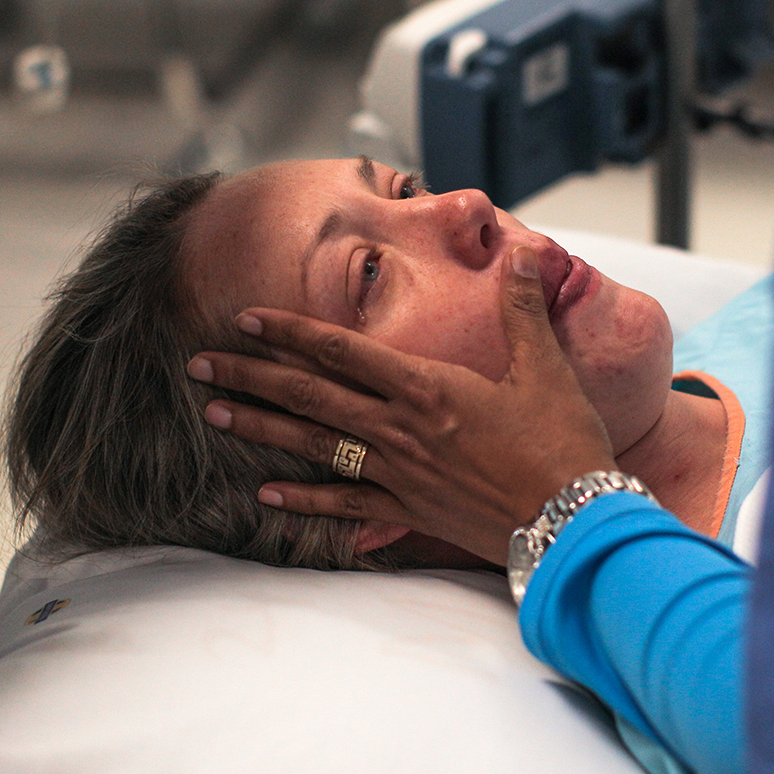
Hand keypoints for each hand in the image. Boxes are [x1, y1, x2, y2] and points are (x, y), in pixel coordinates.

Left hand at [187, 246, 616, 564]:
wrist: (575, 520)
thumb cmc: (564, 443)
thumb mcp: (546, 368)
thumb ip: (523, 308)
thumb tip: (519, 252)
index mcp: (429, 386)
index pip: (343, 349)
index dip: (289, 331)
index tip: (245, 318)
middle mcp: (402, 429)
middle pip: (311, 394)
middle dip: (251, 375)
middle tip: (198, 364)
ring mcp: (400, 474)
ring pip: (314, 446)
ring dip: (261, 427)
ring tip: (215, 413)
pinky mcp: (411, 512)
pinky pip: (343, 506)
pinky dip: (302, 500)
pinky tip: (265, 493)